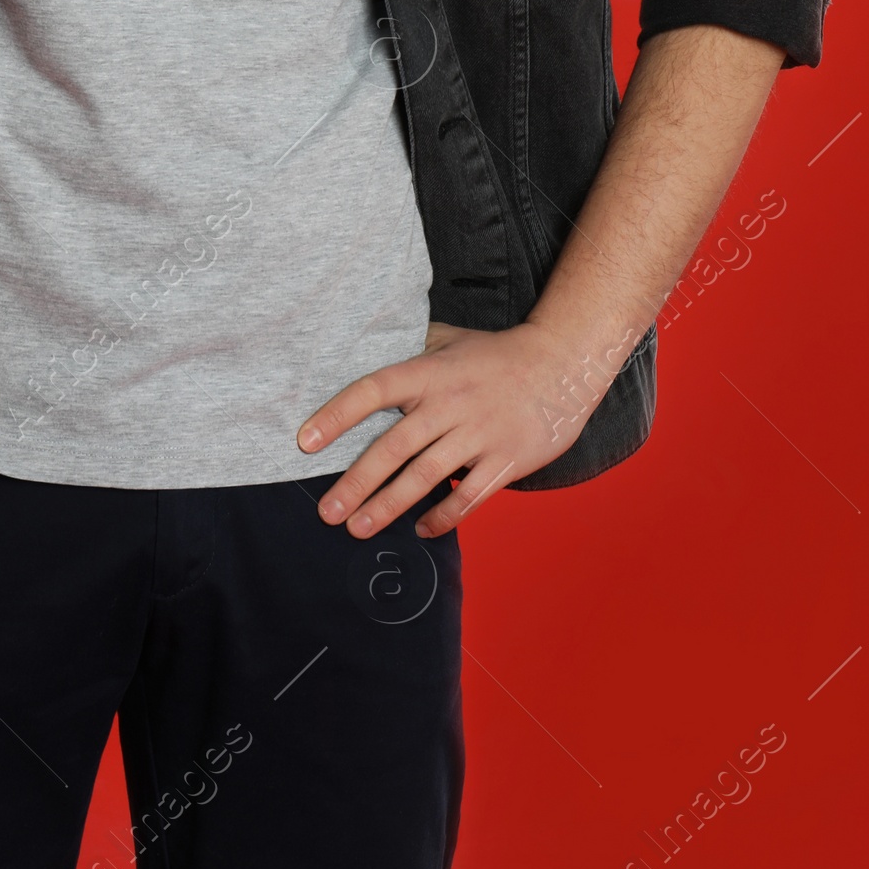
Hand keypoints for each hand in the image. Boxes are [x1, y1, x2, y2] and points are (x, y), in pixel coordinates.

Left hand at [297, 318, 611, 539]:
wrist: (562, 365)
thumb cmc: (496, 354)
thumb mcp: (449, 339)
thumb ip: (411, 350)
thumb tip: (366, 346)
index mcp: (429, 373)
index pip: (372, 391)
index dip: (337, 415)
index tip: (306, 442)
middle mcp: (449, 404)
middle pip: (393, 447)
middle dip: (357, 482)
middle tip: (327, 511)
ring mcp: (478, 434)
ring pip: (425, 477)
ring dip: (388, 506)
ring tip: (358, 528)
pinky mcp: (505, 460)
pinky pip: (468, 495)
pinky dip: (443, 516)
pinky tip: (420, 529)